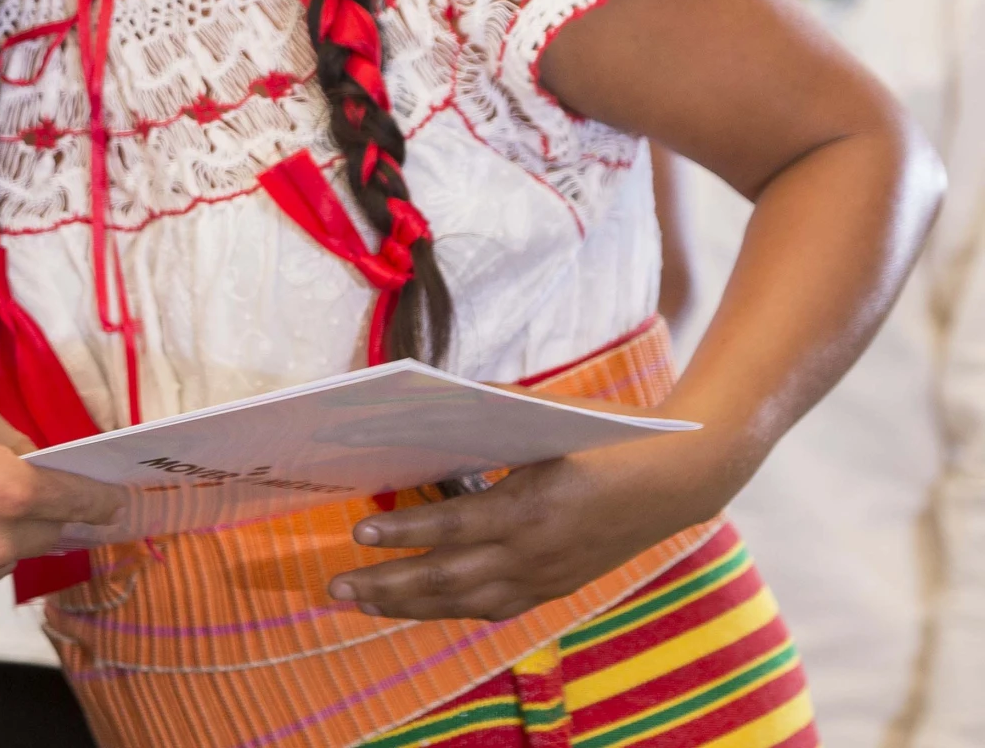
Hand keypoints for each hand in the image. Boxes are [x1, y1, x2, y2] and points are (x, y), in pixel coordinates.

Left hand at [327, 431, 735, 621]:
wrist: (677, 479)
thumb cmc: (608, 438)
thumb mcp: (547, 418)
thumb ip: (486, 415)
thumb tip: (424, 403)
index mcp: (533, 510)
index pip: (453, 529)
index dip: (404, 534)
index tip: (358, 533)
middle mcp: (536, 556)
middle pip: (448, 580)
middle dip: (386, 586)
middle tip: (334, 585)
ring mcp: (546, 579)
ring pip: (464, 604)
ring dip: (408, 606)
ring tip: (360, 601)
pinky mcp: (554, 588)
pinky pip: (492, 607)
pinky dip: (448, 608)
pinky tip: (417, 606)